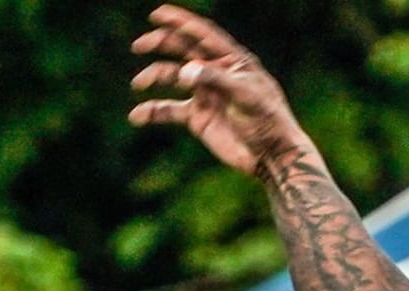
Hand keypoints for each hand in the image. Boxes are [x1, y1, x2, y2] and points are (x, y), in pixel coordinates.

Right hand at [130, 5, 308, 178]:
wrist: (271, 157)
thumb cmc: (268, 122)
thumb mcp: (246, 96)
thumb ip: (216, 79)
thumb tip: (184, 71)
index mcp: (232, 61)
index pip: (203, 34)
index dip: (181, 22)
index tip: (157, 14)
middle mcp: (216, 73)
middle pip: (183, 50)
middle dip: (160, 44)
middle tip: (139, 45)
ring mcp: (206, 95)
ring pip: (172, 77)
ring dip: (154, 76)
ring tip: (139, 82)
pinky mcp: (199, 118)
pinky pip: (170, 111)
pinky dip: (153, 112)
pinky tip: (137, 115)